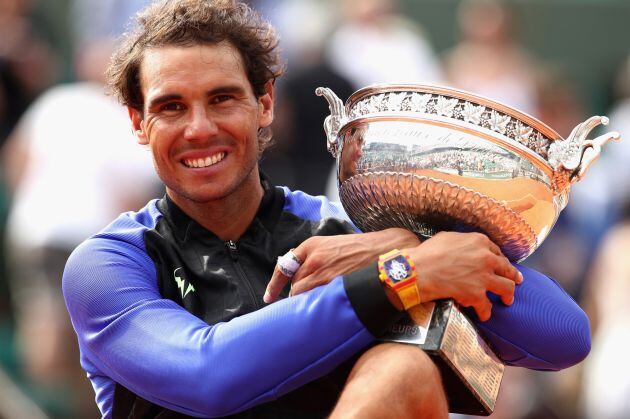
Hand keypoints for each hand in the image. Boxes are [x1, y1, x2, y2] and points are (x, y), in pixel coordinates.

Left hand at [264, 228, 419, 302]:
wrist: (387, 250)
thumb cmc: (362, 248)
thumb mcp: (333, 244)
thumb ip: (314, 257)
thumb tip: (299, 275)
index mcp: (311, 245)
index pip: (284, 266)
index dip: (274, 284)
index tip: (268, 297)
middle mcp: (313, 257)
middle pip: (293, 284)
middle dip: (297, 294)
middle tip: (308, 301)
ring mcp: (324, 272)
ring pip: (303, 295)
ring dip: (307, 301)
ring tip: (321, 305)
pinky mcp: (335, 285)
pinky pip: (317, 301)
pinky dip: (317, 306)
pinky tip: (326, 308)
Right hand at [407, 232, 522, 321]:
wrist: (417, 271)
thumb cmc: (427, 253)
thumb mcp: (447, 237)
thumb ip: (463, 241)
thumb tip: (464, 246)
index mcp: (479, 241)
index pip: (497, 252)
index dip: (500, 260)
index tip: (501, 265)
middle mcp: (486, 258)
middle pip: (507, 269)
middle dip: (513, 276)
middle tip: (516, 281)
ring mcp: (484, 277)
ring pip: (507, 288)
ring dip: (509, 295)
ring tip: (508, 300)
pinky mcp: (477, 294)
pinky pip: (487, 307)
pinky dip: (485, 312)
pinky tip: (483, 315)